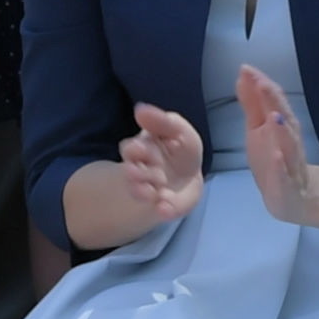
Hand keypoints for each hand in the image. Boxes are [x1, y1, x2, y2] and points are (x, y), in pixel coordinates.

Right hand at [108, 98, 205, 232]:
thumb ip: (161, 121)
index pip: (132, 150)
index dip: (137, 149)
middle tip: (156, 172)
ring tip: (152, 192)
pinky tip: (164, 208)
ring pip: (140, 192)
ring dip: (143, 192)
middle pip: (133, 173)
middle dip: (139, 173)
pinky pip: (159, 210)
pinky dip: (162, 209)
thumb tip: (139, 109)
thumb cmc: (180, 149)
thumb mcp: (177, 129)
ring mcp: (150, 191)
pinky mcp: (162, 206)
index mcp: (141, 151)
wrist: (187, 178)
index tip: (141, 145)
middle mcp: (141, 172)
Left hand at [238, 64, 317, 223]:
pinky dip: (282, 166)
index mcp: (279, 125)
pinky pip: (285, 176)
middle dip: (274, 101)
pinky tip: (277, 156)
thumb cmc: (273, 158)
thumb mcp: (258, 128)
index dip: (261, 85)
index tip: (247, 69)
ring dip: (282, 130)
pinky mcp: (288, 186)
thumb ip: (252, 103)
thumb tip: (244, 74)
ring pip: (289, 144)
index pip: (273, 101)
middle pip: (284, 118)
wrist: (295, 198)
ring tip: (273, 115)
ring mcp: (290, 163)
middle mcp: (288, 140)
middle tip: (262, 83)